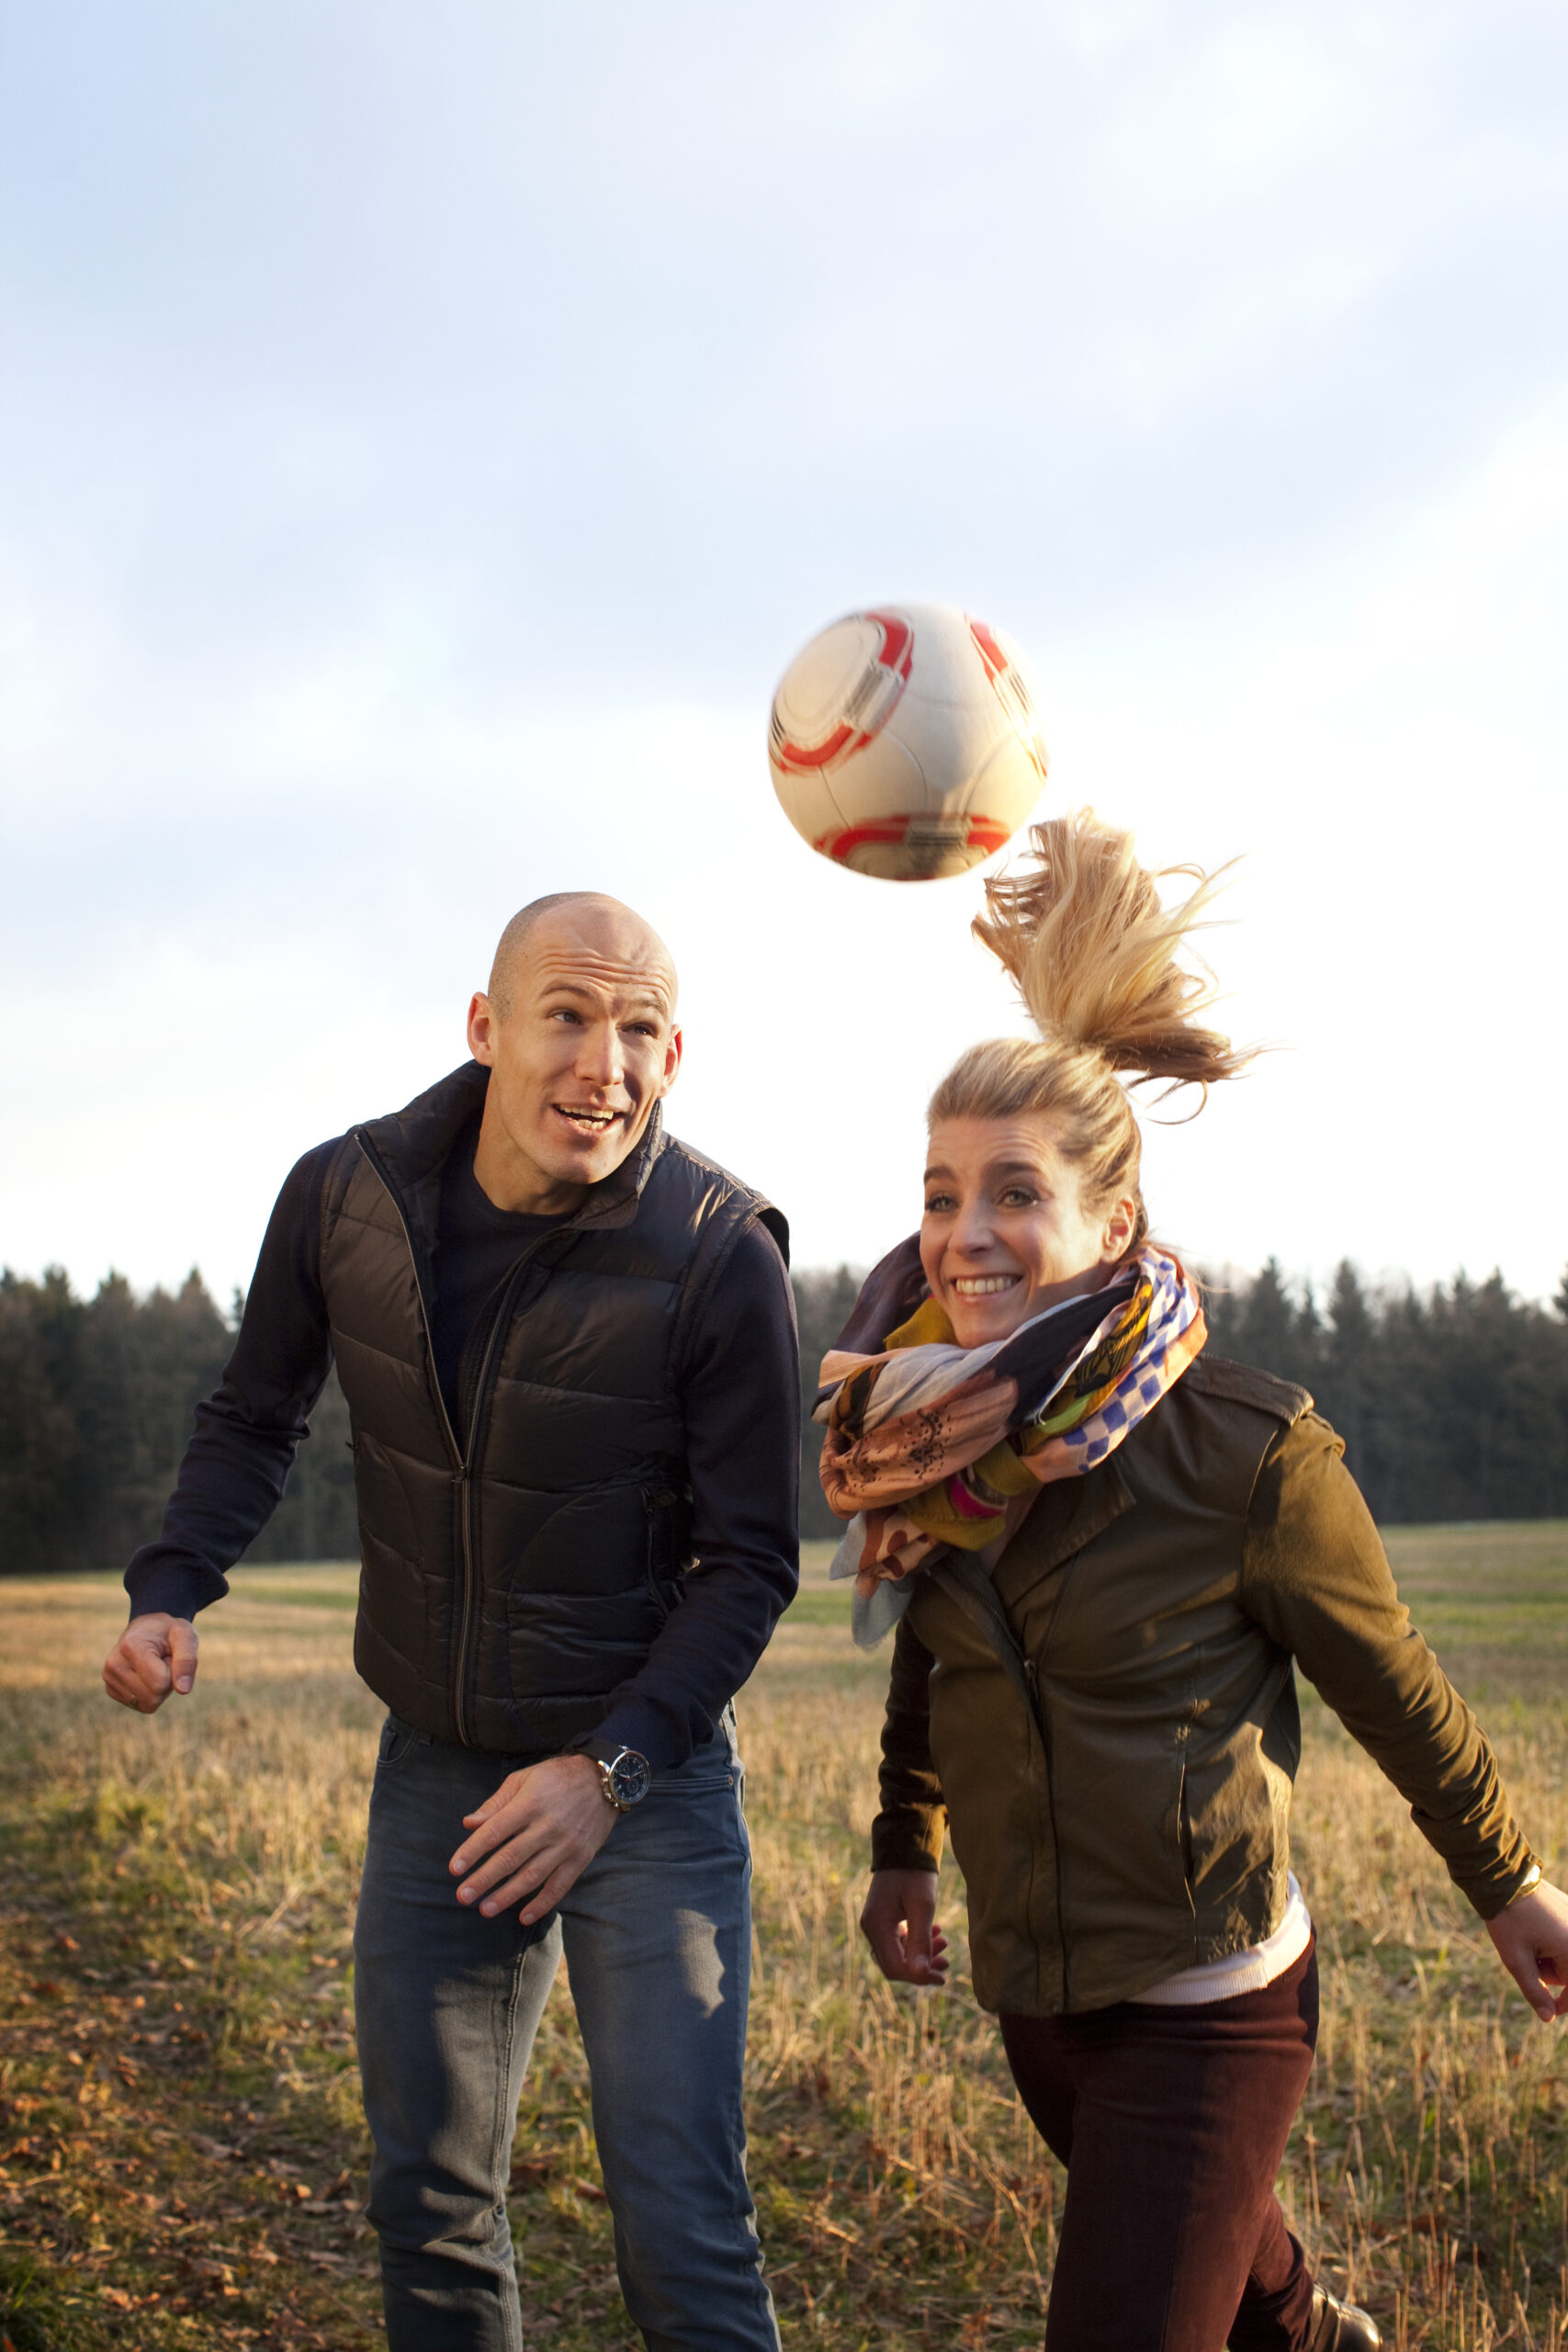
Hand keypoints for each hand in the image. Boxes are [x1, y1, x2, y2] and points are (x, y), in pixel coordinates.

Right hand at [102, 1615, 198, 1712]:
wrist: (148, 1627)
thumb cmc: (169, 1632)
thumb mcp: (186, 1636)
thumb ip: (187, 1660)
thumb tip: (183, 1690)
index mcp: (131, 1647)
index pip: (160, 1683)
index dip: (174, 1672)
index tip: (168, 1654)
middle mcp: (114, 1664)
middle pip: (153, 1697)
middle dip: (167, 1683)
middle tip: (163, 1661)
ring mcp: (109, 1678)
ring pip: (147, 1704)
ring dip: (158, 1689)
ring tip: (154, 1667)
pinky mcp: (110, 1689)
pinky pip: (140, 1705)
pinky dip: (149, 1694)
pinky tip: (145, 1675)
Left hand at [450, 1754, 618, 1924]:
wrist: (605, 1780)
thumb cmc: (557, 1777)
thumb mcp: (524, 1778)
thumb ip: (496, 1803)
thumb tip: (469, 1823)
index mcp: (529, 1803)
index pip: (495, 1831)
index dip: (472, 1851)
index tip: (454, 1869)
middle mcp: (547, 1825)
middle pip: (510, 1857)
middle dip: (484, 1879)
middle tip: (463, 1896)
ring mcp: (566, 1844)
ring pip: (533, 1875)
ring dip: (507, 1895)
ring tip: (485, 1909)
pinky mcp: (581, 1857)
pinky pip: (560, 1885)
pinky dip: (543, 1903)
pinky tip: (524, 1916)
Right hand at [860, 1868, 949, 1986]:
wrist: (905, 1845)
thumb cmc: (915, 1873)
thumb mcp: (922, 1906)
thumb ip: (920, 1941)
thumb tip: (920, 1974)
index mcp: (876, 1925)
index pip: (894, 1966)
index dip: (918, 1977)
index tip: (942, 1976)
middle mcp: (871, 1928)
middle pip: (894, 1964)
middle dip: (920, 1968)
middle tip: (946, 1964)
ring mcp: (875, 1923)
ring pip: (897, 1953)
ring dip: (920, 1955)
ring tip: (944, 1945)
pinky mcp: (883, 1918)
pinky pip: (897, 1941)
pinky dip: (915, 1942)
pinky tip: (935, 1933)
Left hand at [1486, 1879, 1567, 2022]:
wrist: (1503, 1877)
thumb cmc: (1509, 1918)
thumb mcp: (1516, 1960)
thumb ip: (1535, 1991)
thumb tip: (1548, 2018)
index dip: (1562, 2005)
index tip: (1547, 2011)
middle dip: (1548, 1973)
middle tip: (1527, 1956)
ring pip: (1564, 1956)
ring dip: (1547, 1957)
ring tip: (1528, 1941)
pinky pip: (1563, 1939)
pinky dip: (1549, 1942)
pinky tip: (1534, 1930)